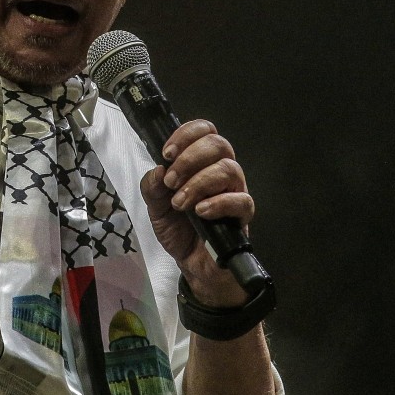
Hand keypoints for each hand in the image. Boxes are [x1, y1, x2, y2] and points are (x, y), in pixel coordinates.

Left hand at [139, 119, 254, 307]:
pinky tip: (200, 212)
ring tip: (180, 202)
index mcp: (201, 162)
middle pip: (218, 144)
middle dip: (190, 158)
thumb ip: (151, 187)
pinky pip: (241, 200)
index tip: (167, 153)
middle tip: (171, 182)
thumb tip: (157, 170)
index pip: (204, 130)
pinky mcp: (243, 216)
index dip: (186, 135)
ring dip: (199, 182)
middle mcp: (221, 171)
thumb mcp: (155, 206)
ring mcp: (234, 191)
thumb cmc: (178, 229)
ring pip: (229, 169)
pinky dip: (218, 203)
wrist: (192, 263)